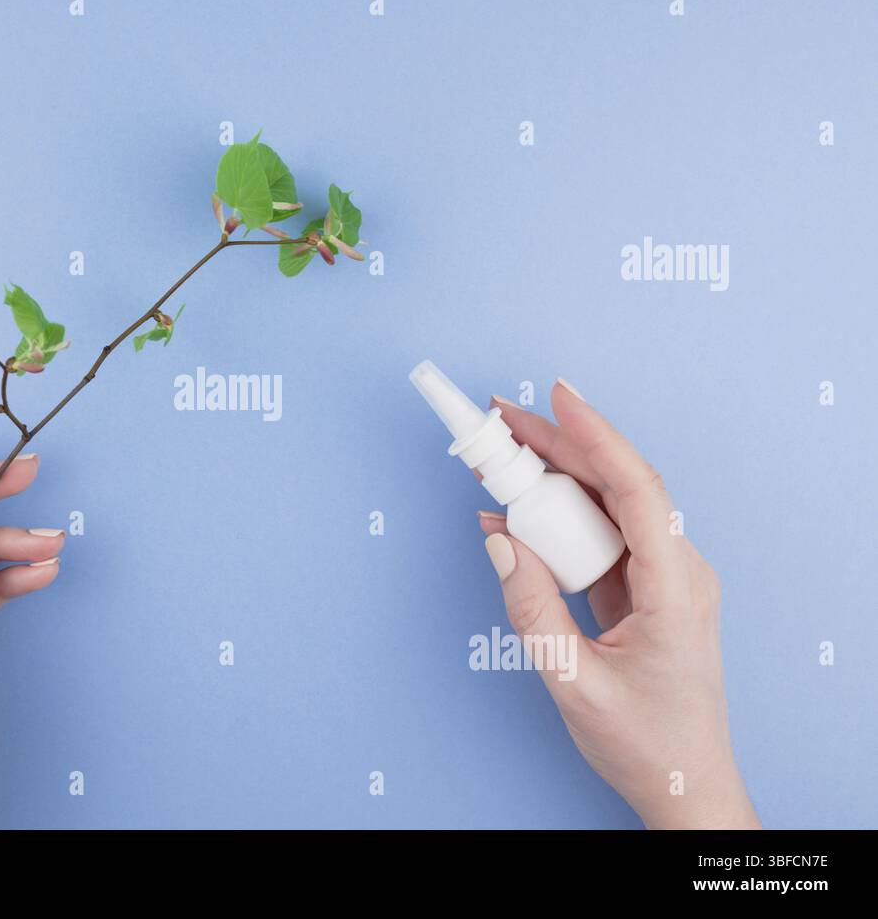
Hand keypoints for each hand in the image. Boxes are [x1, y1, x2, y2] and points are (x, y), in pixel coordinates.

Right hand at [480, 380, 758, 828]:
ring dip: (554, 476)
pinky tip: (515, 512)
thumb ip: (532, 609)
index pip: (638, 491)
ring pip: (608, 504)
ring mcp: (665, 576)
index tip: (556, 398)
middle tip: (497, 422)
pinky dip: (558, 517)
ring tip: (497, 457)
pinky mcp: (645, 586)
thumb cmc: (645, 744)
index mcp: (676, 590)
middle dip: (558, 446)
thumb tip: (498, 541)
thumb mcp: (572, 682)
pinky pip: (601, 534)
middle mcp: (680, 571)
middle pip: (618, 485)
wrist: (685, 783)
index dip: (596, 437)